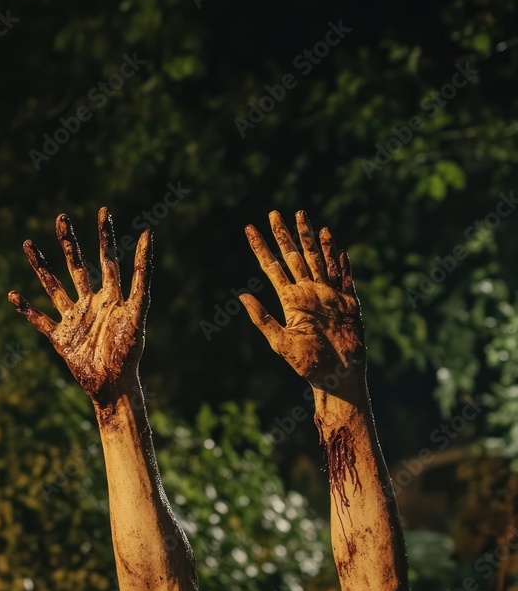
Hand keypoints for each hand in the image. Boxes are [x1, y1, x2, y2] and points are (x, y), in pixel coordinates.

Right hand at [8, 208, 151, 403]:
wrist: (113, 386)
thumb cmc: (130, 350)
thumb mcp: (138, 309)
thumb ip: (142, 274)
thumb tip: (148, 234)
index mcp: (111, 296)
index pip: (107, 258)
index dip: (105, 235)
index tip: (104, 211)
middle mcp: (92, 303)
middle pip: (77, 265)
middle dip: (69, 242)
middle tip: (61, 217)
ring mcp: (74, 319)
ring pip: (53, 285)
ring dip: (41, 266)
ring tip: (27, 244)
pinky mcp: (60, 338)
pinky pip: (39, 319)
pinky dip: (25, 308)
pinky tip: (12, 294)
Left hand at [240, 211, 364, 391]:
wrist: (338, 377)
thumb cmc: (308, 365)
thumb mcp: (280, 342)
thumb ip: (263, 318)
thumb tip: (241, 296)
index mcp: (291, 300)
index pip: (271, 267)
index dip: (261, 248)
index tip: (249, 229)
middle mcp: (308, 293)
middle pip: (294, 256)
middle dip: (285, 235)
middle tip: (275, 213)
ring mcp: (329, 295)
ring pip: (318, 259)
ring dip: (311, 239)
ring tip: (302, 217)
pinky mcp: (349, 302)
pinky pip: (343, 276)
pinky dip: (339, 258)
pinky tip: (334, 241)